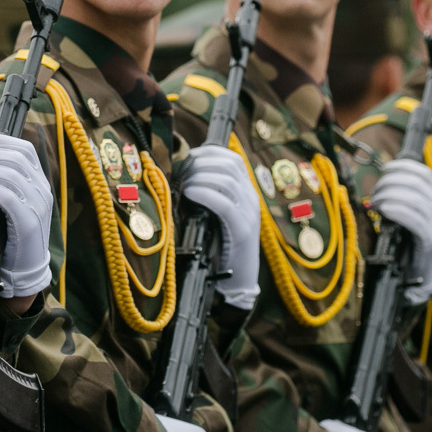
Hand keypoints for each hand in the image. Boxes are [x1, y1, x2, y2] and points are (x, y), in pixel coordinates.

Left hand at [0, 134, 52, 298]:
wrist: (25, 269)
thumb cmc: (12, 235)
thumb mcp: (14, 204)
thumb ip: (5, 183)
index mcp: (41, 183)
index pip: (26, 149)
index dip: (0, 141)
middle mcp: (42, 190)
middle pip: (14, 158)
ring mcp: (37, 205)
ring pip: (9, 173)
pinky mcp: (27, 222)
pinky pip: (6, 195)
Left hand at [180, 145, 260, 309]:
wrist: (238, 279)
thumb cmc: (220, 246)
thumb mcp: (214, 214)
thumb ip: (206, 195)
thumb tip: (180, 177)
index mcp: (245, 191)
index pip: (232, 158)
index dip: (209, 152)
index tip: (188, 156)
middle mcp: (251, 198)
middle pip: (229, 165)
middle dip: (201, 163)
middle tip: (182, 172)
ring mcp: (249, 213)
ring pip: (227, 181)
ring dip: (200, 177)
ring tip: (184, 185)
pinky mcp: (243, 230)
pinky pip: (225, 204)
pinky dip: (204, 194)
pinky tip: (191, 194)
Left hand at [370, 158, 431, 305]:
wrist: (421, 272)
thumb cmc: (409, 240)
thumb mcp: (409, 213)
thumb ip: (402, 197)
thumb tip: (383, 181)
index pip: (424, 173)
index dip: (402, 167)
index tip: (384, 169)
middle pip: (414, 184)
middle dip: (389, 183)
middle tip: (373, 194)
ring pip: (413, 199)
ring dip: (388, 197)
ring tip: (374, 204)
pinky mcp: (431, 240)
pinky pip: (413, 219)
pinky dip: (396, 211)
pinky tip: (384, 211)